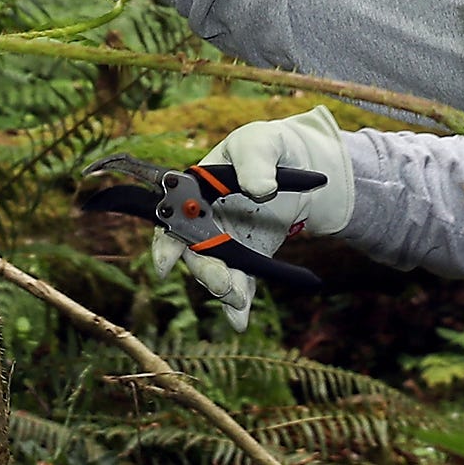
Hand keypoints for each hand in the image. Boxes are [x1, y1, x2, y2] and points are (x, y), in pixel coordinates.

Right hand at [152, 107, 351, 328]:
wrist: (299, 167)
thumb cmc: (266, 147)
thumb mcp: (261, 143)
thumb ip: (256, 161)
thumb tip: (260, 189)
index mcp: (192, 189)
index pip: (168, 217)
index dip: (164, 242)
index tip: (165, 263)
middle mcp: (201, 219)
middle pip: (191, 252)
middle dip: (203, 270)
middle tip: (222, 283)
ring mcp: (222, 242)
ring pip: (213, 272)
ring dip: (223, 289)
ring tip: (239, 300)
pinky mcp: (245, 259)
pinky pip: (239, 283)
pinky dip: (238, 304)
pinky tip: (240, 321)